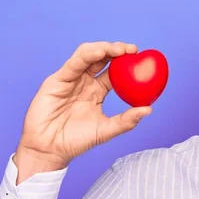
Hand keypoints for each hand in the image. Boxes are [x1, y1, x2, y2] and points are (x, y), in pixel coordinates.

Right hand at [16, 41, 151, 171]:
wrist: (50, 150)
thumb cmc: (76, 141)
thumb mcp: (106, 130)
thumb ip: (126, 120)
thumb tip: (149, 110)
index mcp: (98, 91)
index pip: (114, 71)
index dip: (127, 63)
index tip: (142, 58)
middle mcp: (85, 82)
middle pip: (102, 59)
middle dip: (117, 50)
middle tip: (133, 50)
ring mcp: (71, 79)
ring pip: (87, 55)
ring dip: (104, 48)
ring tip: (119, 49)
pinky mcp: (57, 80)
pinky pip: (73, 64)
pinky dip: (87, 55)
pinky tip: (100, 52)